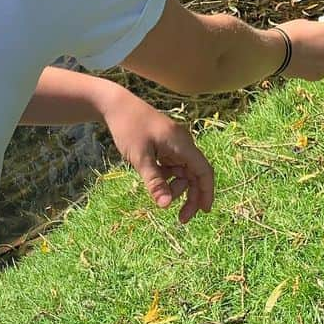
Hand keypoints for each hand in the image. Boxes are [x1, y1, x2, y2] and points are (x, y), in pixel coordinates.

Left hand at [101, 88, 214, 223]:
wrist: (116, 105)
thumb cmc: (129, 128)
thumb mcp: (140, 158)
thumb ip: (155, 182)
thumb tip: (166, 206)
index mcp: (182, 144)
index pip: (204, 171)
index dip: (207, 192)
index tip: (203, 212)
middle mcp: (183, 143)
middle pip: (195, 174)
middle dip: (190, 196)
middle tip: (180, 219)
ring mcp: (175, 144)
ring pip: (183, 172)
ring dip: (176, 187)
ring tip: (157, 193)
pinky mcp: (165, 144)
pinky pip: (173, 165)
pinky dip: (167, 177)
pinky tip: (153, 178)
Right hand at [274, 17, 323, 80]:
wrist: (276, 53)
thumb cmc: (287, 34)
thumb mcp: (304, 24)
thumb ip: (317, 28)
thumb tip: (320, 31)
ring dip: (323, 56)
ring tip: (305, 54)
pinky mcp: (320, 74)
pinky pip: (321, 69)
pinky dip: (315, 67)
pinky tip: (302, 63)